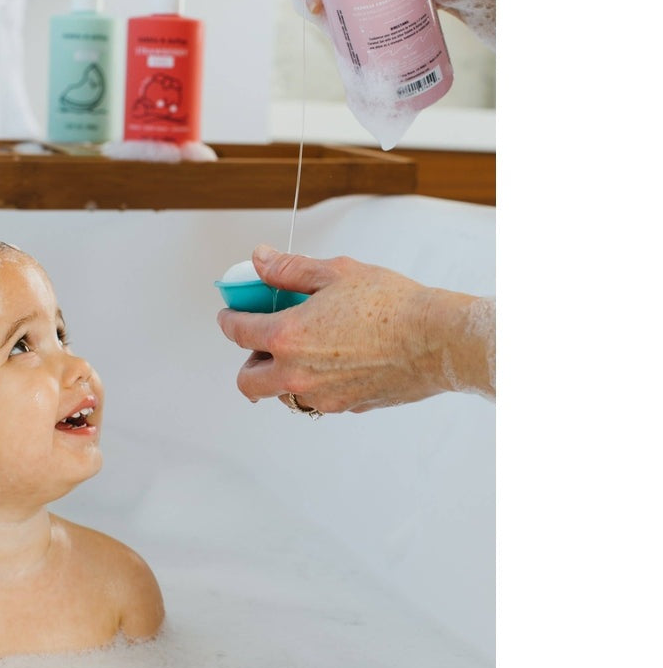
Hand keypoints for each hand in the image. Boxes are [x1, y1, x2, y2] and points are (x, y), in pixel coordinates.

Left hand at [216, 245, 494, 413]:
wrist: (437, 339)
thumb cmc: (391, 303)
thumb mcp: (334, 273)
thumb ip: (289, 269)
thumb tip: (259, 259)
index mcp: (288, 337)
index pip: (239, 333)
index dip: (230, 320)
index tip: (231, 315)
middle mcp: (298, 374)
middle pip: (248, 381)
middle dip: (249, 361)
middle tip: (264, 341)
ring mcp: (322, 395)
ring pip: (282, 394)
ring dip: (281, 375)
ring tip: (304, 349)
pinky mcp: (347, 407)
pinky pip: (316, 399)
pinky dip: (313, 384)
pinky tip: (335, 360)